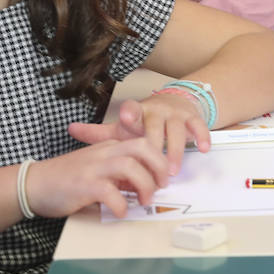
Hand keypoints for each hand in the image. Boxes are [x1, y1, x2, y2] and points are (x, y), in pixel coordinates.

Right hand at [24, 135, 170, 218]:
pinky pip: (110, 192)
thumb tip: (142, 187)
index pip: (142, 144)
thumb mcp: (96, 170)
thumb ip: (118, 175)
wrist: (34, 183)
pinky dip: (120, 205)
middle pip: (142, 148)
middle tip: (161, 186)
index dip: (158, 160)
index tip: (162, 178)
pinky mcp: (83, 185)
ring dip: (144, 185)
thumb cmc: (66, 179)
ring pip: (130, 166)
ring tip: (144, 201)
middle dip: (158, 167)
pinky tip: (120, 212)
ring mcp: (93, 167)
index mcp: (108, 147)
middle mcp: (103, 153)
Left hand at [68, 96, 210, 178]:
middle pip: (155, 126)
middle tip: (153, 168)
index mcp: (137, 112)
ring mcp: (175, 114)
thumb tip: (69, 129)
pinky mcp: (192, 117)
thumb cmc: (144, 121)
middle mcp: (156, 110)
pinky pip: (198, 127)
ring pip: (177, 131)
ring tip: (173, 170)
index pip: (132, 110)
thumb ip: (97, 132)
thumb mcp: (122, 128)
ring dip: (176, 150)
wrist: (175, 102)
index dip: (130, 115)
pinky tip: (204, 149)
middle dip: (155, 146)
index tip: (127, 120)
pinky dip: (202, 137)